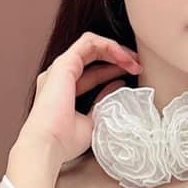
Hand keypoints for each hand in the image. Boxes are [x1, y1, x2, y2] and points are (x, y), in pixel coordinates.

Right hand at [21, 32, 141, 166]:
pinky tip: (124, 57)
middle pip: (93, 57)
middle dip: (118, 58)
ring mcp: (60, 68)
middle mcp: (59, 76)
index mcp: (63, 90)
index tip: (135, 76)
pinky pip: (88, 42)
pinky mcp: (63, 63)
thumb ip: (104, 102)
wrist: (48, 144)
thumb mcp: (93, 120)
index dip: (114, 72)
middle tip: (139, 66)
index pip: (93, 74)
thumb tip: (118, 85)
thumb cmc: (66, 140)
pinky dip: (109, 46)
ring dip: (116, 50)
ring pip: (91, 45)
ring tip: (135, 62)